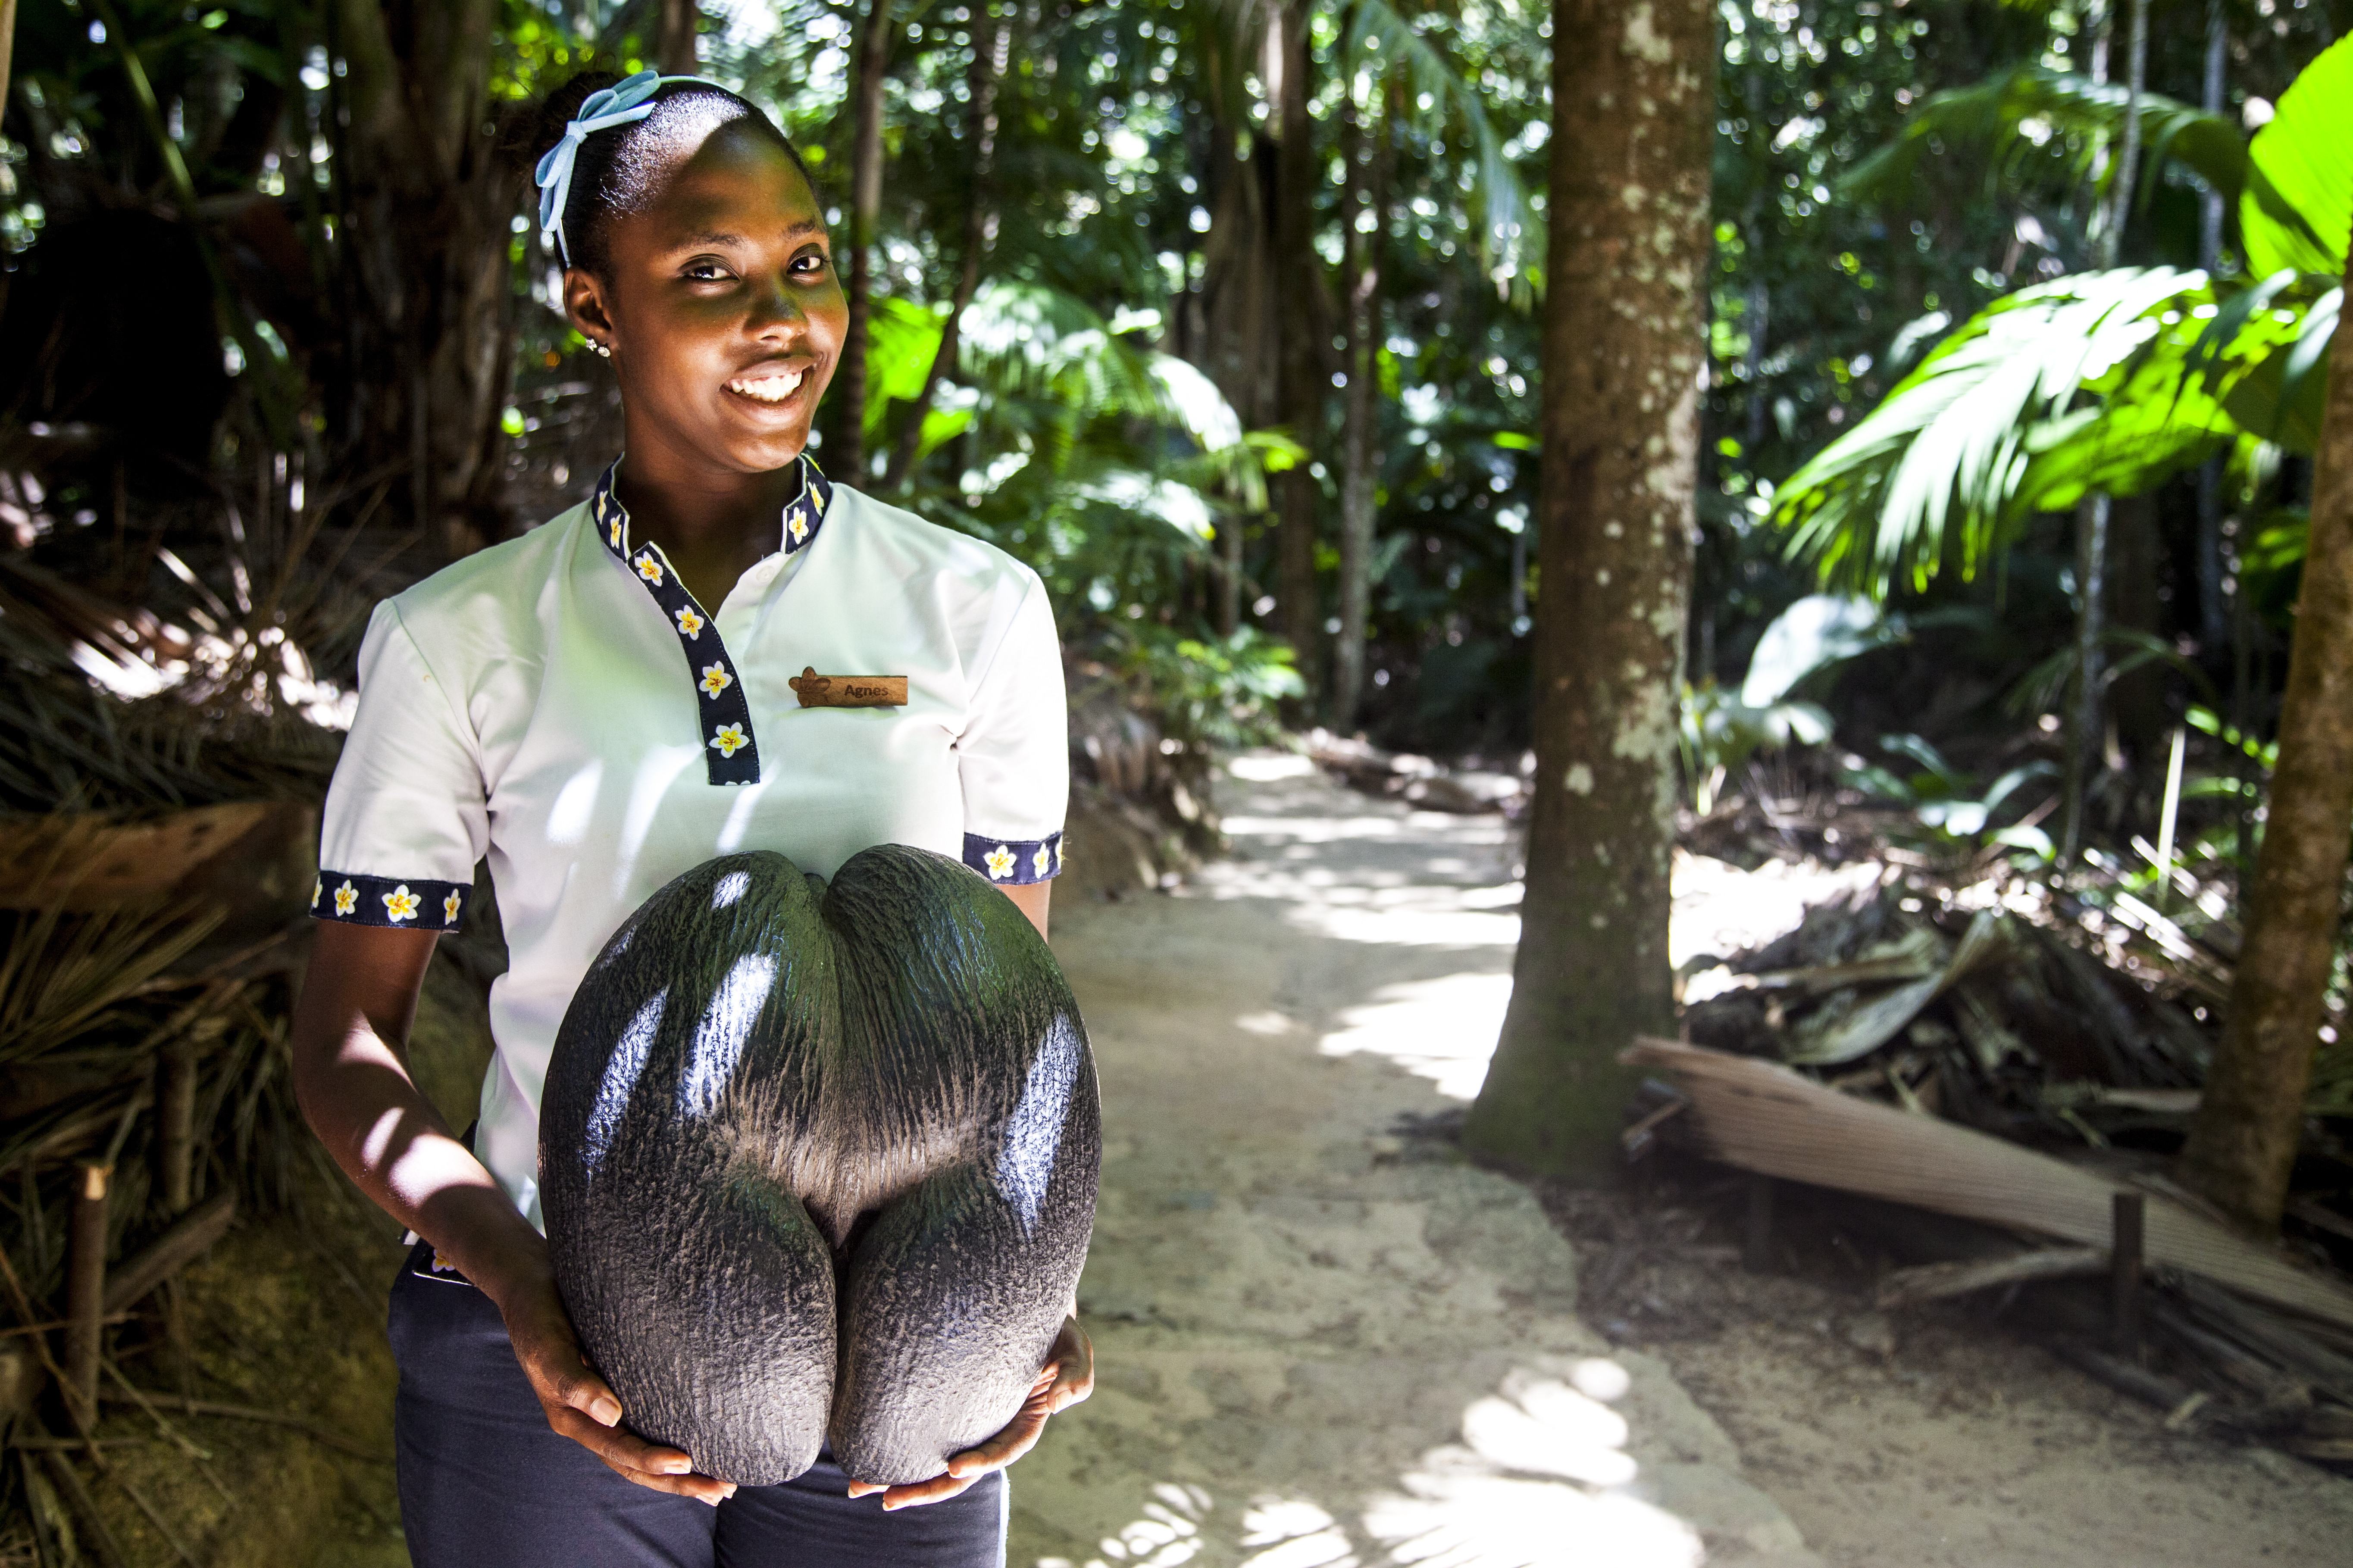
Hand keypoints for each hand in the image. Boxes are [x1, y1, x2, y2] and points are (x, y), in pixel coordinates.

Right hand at [496, 1263, 737, 1505]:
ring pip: (646, 1451)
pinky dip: (673, 1439)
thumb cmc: (539, 1317)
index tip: (687, 1463)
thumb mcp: (547, 1348)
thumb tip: (612, 1415)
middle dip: (677, 1481)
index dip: (651, 1460)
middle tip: (722, 1490)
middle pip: (637, 1464)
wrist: (534, 1288)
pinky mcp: (621, 1388)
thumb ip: (574, 1381)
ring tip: (722, 1485)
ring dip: (681, 1472)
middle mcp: (592, 1422)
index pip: (618, 1451)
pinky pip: (649, 1424)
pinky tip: (704, 1443)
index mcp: (573, 1420)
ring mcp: (606, 1410)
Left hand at [846, 1315, 1092, 1509]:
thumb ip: (1075, 1374)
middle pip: (958, 1471)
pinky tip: (861, 1447)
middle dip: (925, 1489)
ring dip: (897, 1476)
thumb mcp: (1074, 1347)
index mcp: (1023, 1423)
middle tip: (889, 1499)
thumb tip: (1062, 1402)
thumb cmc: (1054, 1327)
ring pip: (931, 1457)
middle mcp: (989, 1429)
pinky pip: (917, 1428)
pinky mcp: (942, 1403)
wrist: (1024, 1306)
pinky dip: (891, 1440)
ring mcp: (965, 1420)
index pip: (1002, 1451)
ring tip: (859, 1487)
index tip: (955, 1466)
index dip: (981, 1463)